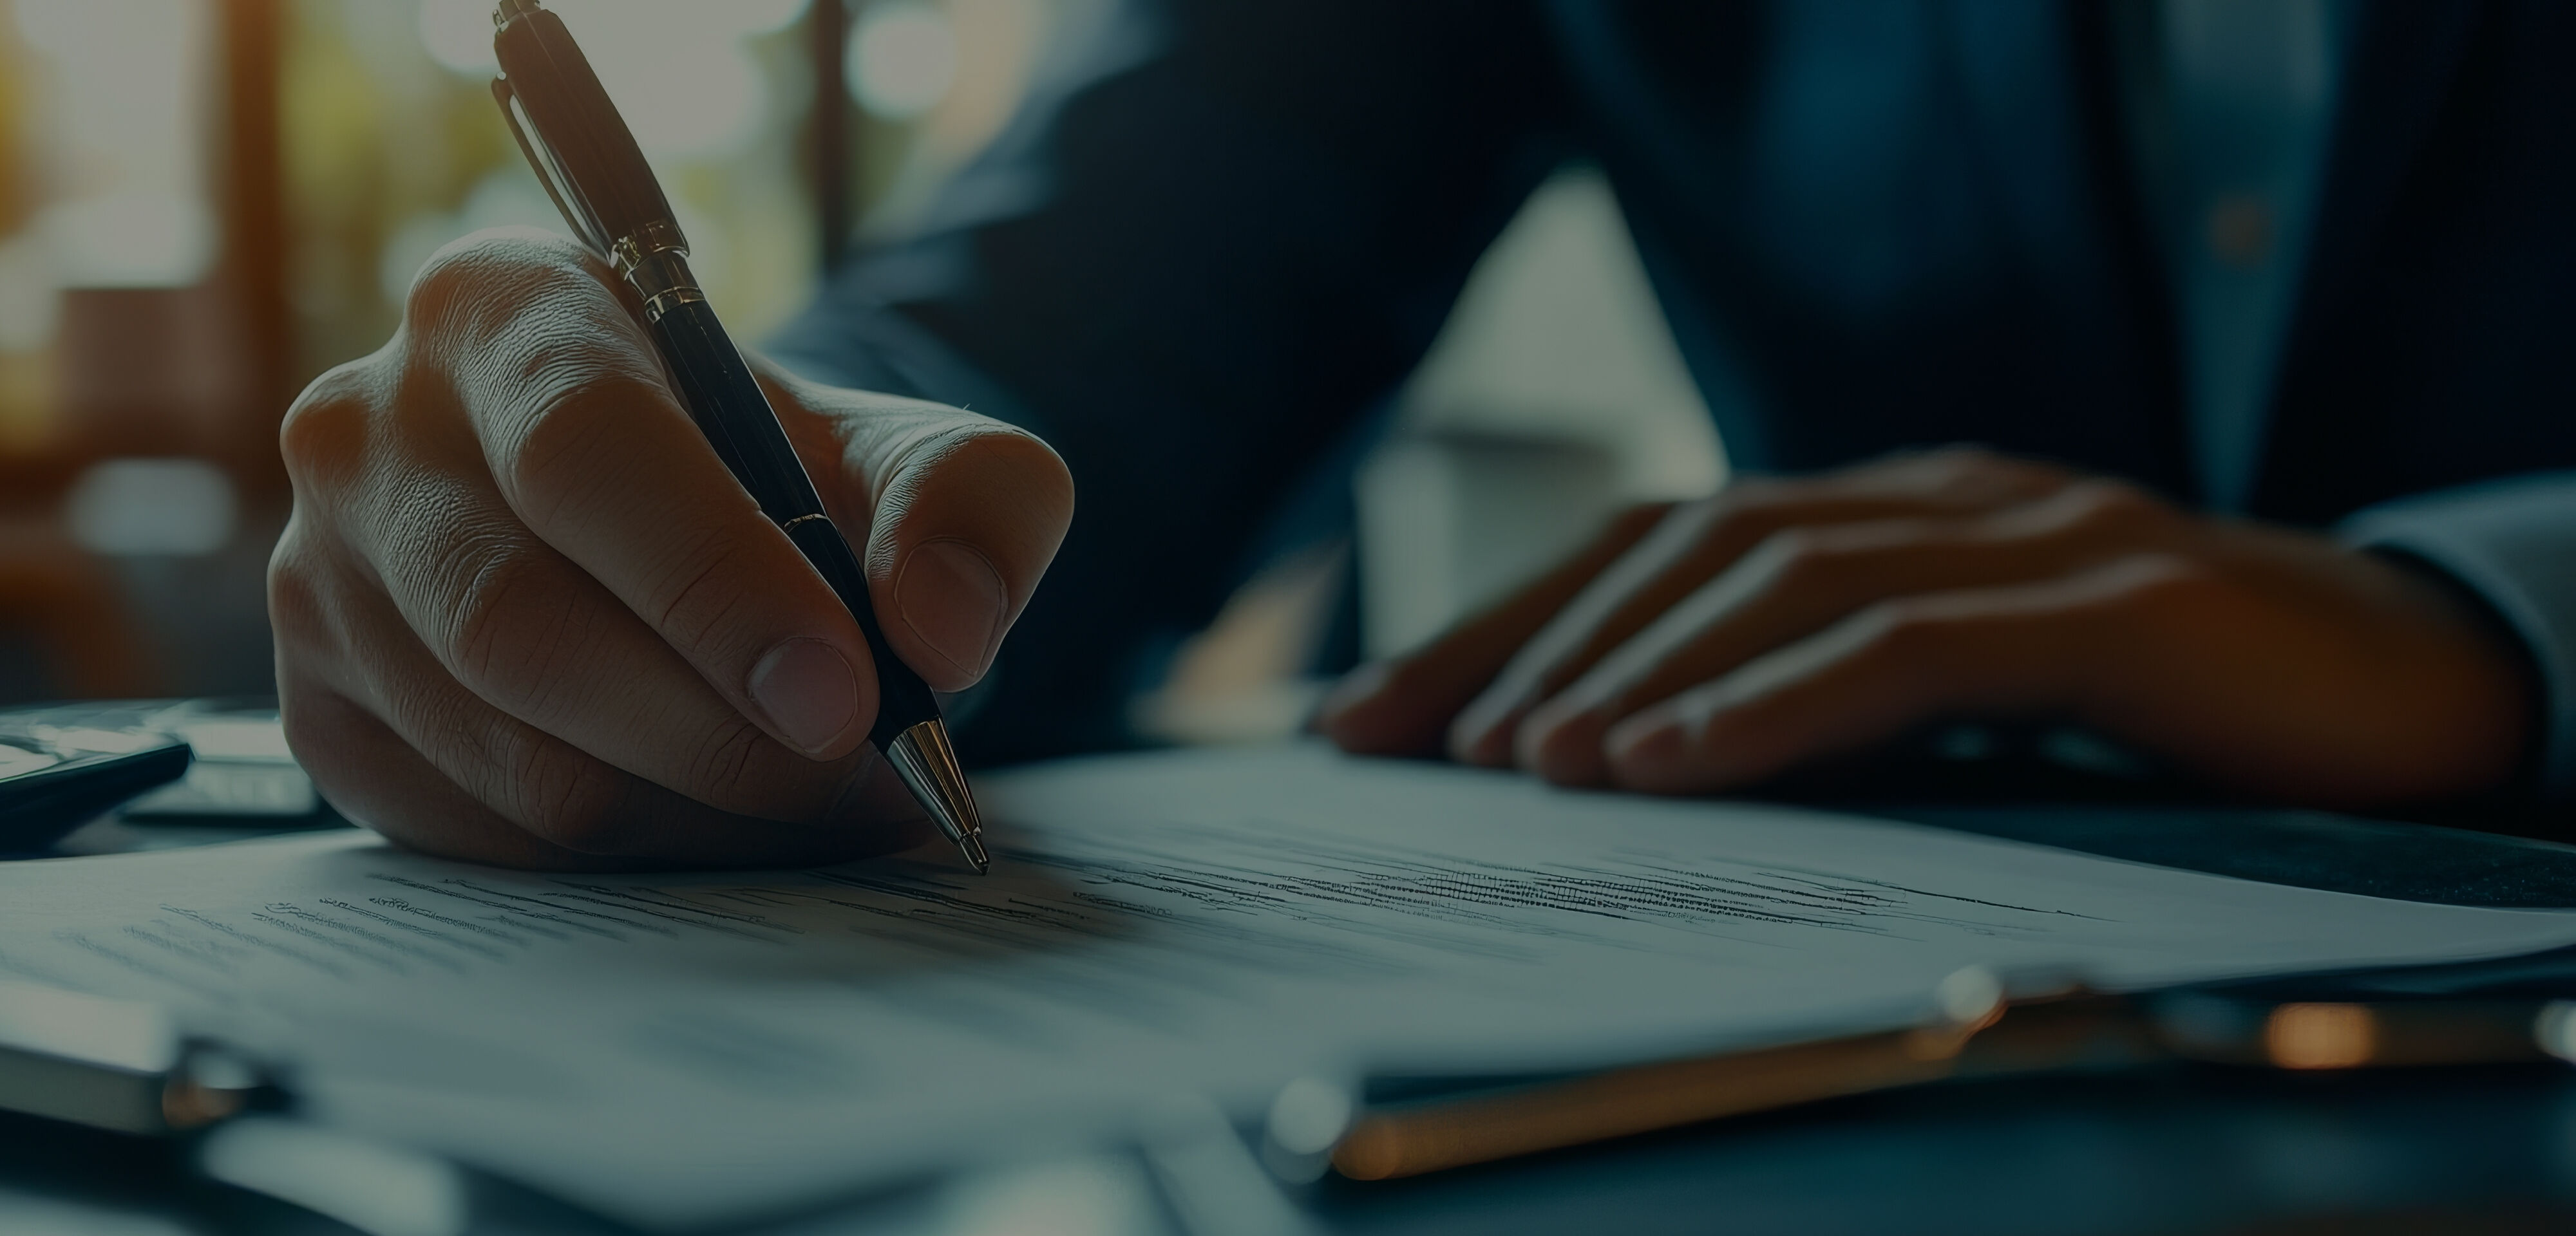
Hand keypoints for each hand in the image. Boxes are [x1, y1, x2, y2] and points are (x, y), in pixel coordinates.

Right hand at [271, 229, 1072, 868]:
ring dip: (693, 811)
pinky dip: (626, 856)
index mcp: (501, 311)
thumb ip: (969, 507)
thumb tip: (943, 630)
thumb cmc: (787, 476)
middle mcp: (367, 432)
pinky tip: (719, 821)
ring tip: (821, 803)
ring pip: (507, 755)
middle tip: (853, 773)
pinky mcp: (322, 713)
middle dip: (714, 734)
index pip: (583, 452)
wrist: (689, 531)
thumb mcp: (914, 453)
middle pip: (519, 625)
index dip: (717, 587)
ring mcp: (317, 579)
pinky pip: (477, 833)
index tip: (844, 694)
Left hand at [1319, 448, 2531, 807]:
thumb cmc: (2168, 715)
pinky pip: (1908, 648)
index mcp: (1890, 513)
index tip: (1370, 713)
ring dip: (1632, 670)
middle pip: (1684, 544)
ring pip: (1782, 578)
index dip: (1504, 620)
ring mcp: (2033, 536)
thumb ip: (1822, 706)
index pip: (1655, 547)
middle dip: (1519, 642)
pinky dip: (1772, 704)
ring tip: (1519, 762)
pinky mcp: (2118, 605)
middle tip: (1389, 738)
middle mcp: (1940, 498)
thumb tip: (1623, 774)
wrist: (2416, 690)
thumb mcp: (1961, 706)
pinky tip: (1666, 762)